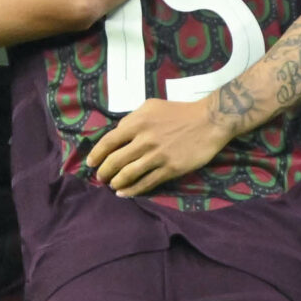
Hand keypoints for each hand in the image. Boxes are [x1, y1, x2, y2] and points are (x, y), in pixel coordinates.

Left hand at [87, 98, 235, 196]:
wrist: (209, 121)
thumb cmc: (179, 112)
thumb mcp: (151, 107)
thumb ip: (132, 119)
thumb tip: (117, 133)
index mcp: (137, 123)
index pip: (108, 141)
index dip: (96, 155)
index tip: (91, 163)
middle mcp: (144, 140)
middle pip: (115, 161)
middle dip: (103, 172)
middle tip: (100, 178)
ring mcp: (157, 156)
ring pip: (128, 174)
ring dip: (116, 183)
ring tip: (112, 186)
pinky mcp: (170, 169)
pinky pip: (146, 183)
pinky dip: (132, 191)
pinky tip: (124, 194)